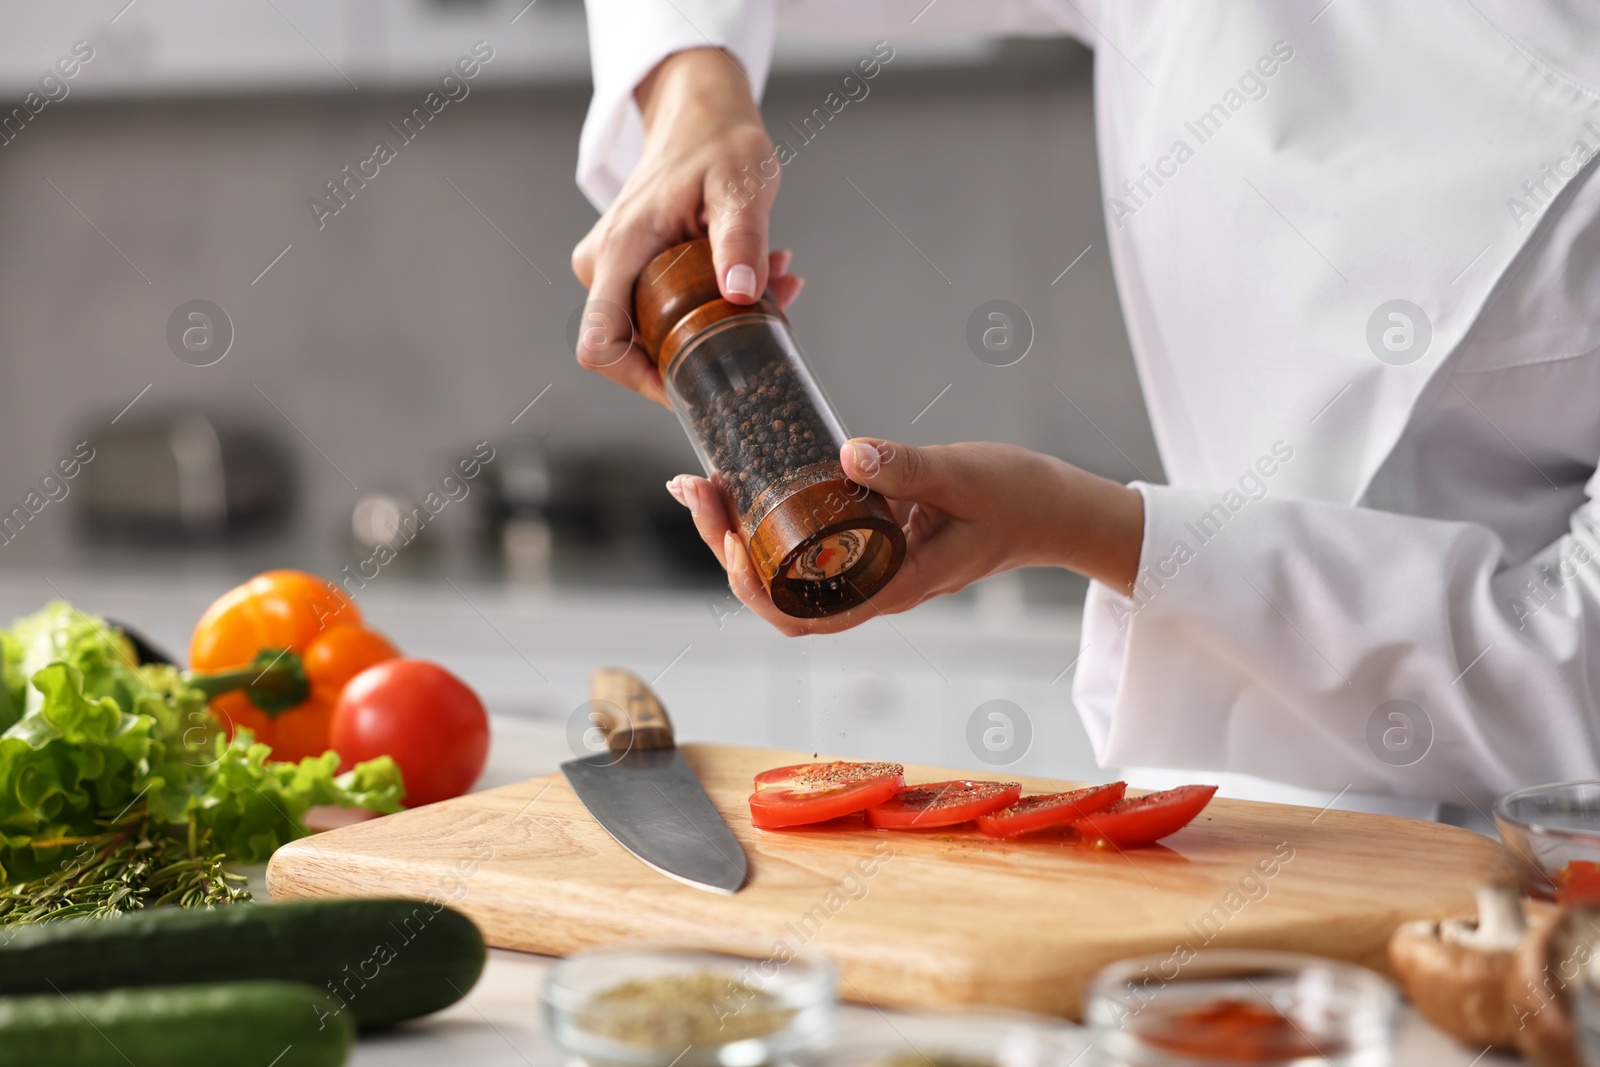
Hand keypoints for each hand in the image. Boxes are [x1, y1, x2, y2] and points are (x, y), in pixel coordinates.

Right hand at [571, 47, 802, 404]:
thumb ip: (740, 239)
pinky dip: (715, 304)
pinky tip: (762, 278)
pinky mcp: (633, 270)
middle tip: (771, 312)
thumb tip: (740, 290)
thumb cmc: (717, 141)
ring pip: (659, 330)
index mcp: (620, 252)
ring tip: (777, 285)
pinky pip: (667, 309)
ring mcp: (616, 269)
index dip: (639, 380)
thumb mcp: (740, 185)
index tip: (693, 387)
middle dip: (705, 346)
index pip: (600, 344)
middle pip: (637, 347)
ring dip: (719, 322)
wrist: (700, 114)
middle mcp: (605, 266)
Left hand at [666, 438, 1145, 635]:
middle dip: (725, 549)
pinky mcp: (870, 540)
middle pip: (778, 597)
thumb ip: (910, 467)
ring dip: (737, 533)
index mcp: (892, 586)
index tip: (728, 537)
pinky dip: (769, 517)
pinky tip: (748, 481)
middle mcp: (872, 586)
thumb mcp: (963, 476)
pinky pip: (808, 543)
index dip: (753, 587)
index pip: (804, 615)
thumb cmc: (1018, 499)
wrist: (1055, 510)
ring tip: (704, 484)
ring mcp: (869, 566)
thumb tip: (848, 452)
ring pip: (786, 572)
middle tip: (695, 490)